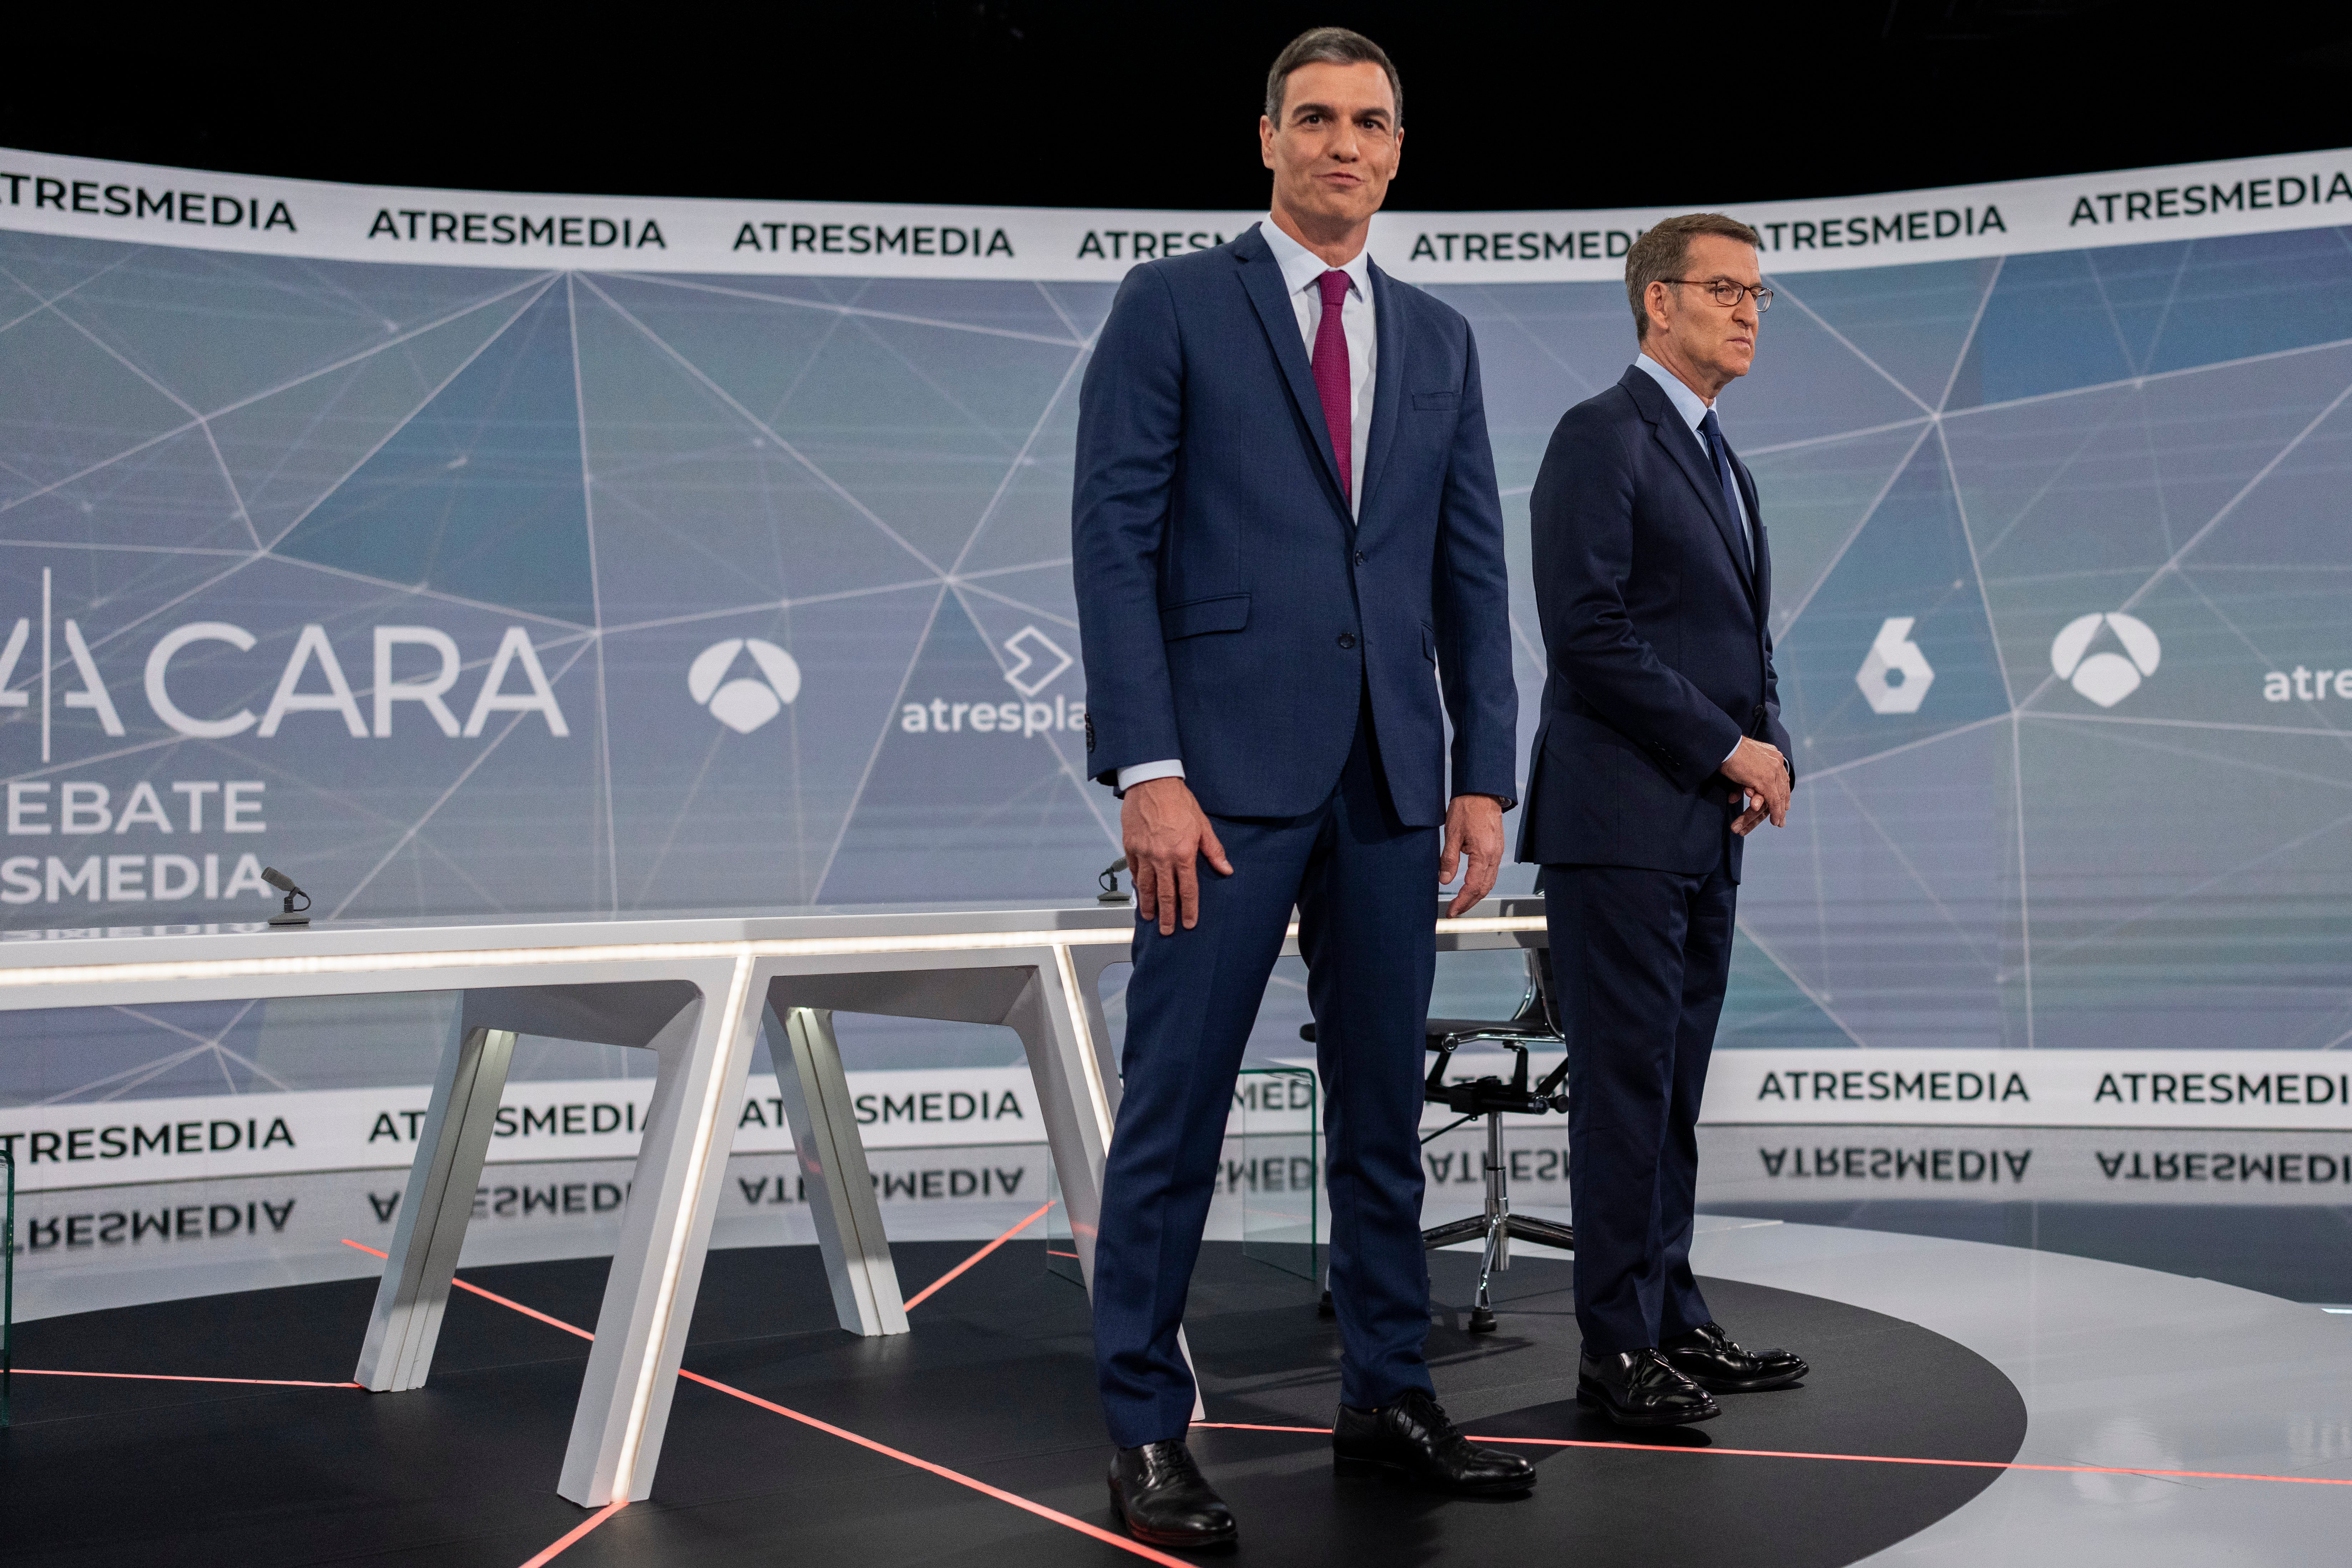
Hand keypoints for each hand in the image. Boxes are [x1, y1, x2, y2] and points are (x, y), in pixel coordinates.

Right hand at [1122, 777, 1231, 934]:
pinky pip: (1133, 869)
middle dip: (1167, 915)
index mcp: (1183, 854)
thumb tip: (1226, 869)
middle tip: (1167, 931)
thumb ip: (1213, 850)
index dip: (1189, 909)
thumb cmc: (1180, 801)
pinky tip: (1138, 891)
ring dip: (1148, 904)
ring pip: (1145, 886)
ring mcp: (1143, 853)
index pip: (1187, 890)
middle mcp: (1162, 858)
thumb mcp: (1202, 825)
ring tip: (1150, 917)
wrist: (1152, 782)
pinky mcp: (1130, 846)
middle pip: (1165, 894)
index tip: (1189, 923)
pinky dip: (1136, 882)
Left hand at [1440, 794, 1504, 916]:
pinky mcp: (1497, 849)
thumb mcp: (1452, 834)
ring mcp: (1497, 853)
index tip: (1451, 911)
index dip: (1462, 902)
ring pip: (1489, 882)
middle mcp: (1494, 856)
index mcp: (1483, 854)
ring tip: (1462, 903)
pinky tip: (1471, 887)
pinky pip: (1491, 873)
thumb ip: (1448, 859)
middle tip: (1454, 911)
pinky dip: (1482, 884)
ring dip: (1476, 896)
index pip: (1473, 887)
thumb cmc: (1467, 808)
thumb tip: (1444, 880)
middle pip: (1484, 889)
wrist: (1482, 792)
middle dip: (1469, 903)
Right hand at [1722, 736, 1790, 832]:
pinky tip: (1775, 821)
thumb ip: (1744, 781)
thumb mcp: (1741, 766)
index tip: (1784, 802)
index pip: (1781, 776)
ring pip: (1779, 795)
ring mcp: (1772, 770)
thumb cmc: (1727, 751)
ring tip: (1778, 821)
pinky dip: (1775, 812)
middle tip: (1782, 816)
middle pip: (1783, 786)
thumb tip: (1738, 796)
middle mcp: (1776, 761)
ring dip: (1779, 811)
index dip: (1782, 790)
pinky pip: (1773, 800)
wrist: (1724, 745)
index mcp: (1773, 754)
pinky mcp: (1765, 780)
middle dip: (1783, 803)